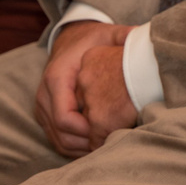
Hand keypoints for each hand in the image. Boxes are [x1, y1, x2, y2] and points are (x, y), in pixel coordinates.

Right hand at [35, 20, 129, 157]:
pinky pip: (58, 140)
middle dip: (88, 144)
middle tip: (115, 144)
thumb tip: (142, 38)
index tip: (111, 132)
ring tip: (109, 147)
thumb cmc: (92, 40)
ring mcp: (43, 107)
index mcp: (57, 77)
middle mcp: (44, 94)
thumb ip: (125, 37)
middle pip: (62, 134)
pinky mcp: (45, 115)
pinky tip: (98, 145)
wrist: (71, 39)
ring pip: (59, 141)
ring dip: (83, 150)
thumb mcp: (109, 34)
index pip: (65, 118)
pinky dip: (77, 148)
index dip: (88, 132)